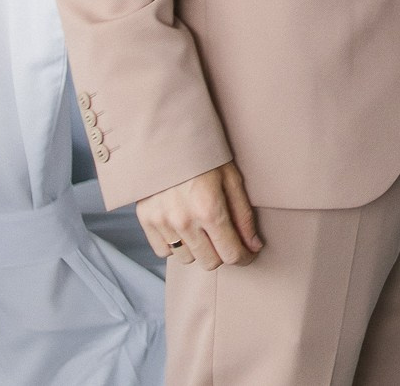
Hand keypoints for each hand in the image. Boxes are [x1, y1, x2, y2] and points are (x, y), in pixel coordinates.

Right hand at [138, 162, 261, 269]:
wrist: (166, 136)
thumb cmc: (204, 154)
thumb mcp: (231, 178)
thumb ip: (243, 215)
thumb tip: (253, 246)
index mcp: (210, 209)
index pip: (231, 254)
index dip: (244, 257)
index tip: (248, 254)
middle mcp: (184, 221)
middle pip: (210, 262)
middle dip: (223, 253)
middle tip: (226, 238)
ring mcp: (162, 222)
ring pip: (187, 259)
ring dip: (199, 250)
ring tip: (202, 228)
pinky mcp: (145, 220)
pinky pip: (163, 251)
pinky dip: (175, 245)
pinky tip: (183, 228)